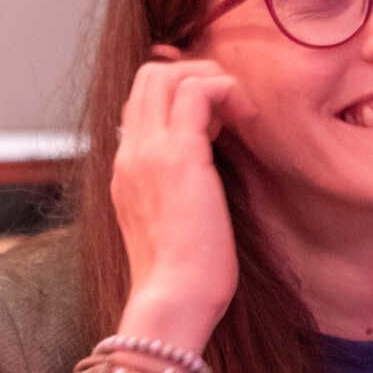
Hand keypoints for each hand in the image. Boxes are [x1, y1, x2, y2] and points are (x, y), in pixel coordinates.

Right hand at [110, 49, 254, 347]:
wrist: (173, 299)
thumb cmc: (184, 272)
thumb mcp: (172, 220)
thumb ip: (176, 186)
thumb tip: (203, 165)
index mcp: (124, 167)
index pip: (140, 101)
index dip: (179, 92)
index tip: (217, 118)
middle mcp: (129, 152)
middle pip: (148, 75)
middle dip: (195, 73)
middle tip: (231, 106)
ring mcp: (149, 151)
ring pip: (166, 73)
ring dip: (211, 79)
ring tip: (241, 112)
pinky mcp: (180, 155)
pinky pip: (197, 91)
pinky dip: (226, 89)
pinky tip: (247, 117)